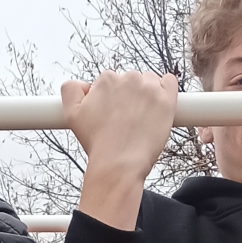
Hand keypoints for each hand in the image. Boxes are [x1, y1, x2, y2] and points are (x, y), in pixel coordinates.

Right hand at [64, 71, 178, 229]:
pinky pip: (170, 82)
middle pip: (132, 80)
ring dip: (148, 94)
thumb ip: (71, 91)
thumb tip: (81, 84)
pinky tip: (159, 105)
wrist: (119, 163)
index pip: (112, 80)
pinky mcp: (167, 100)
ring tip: (142, 118)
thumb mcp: (71, 115)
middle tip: (127, 119)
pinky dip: (166, 89)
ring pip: (151, 82)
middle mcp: (129, 79)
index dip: (112, 98)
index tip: (114, 113)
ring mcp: (150, 89)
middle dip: (130, 96)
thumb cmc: (98, 143)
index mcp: (106, 80)